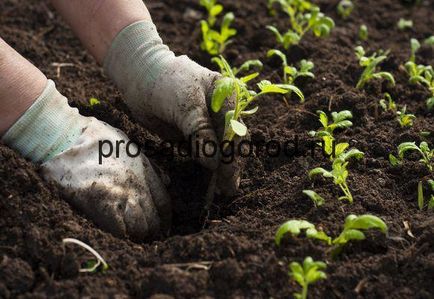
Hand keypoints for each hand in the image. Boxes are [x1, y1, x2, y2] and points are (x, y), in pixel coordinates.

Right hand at [41, 118, 170, 239]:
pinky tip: (120, 237)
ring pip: (140, 228)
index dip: (165, 218)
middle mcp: (137, 186)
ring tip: (133, 238)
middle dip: (153, 230)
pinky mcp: (101, 205)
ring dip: (138, 235)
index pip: (164, 202)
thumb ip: (150, 165)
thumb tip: (168, 182)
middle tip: (148, 236)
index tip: (163, 226)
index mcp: (145, 171)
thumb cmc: (96, 140)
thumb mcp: (130, 146)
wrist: (67, 139)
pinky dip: (122, 236)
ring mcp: (121, 196)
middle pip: (154, 219)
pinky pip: (120, 230)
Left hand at [104, 21, 242, 196]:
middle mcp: (222, 111)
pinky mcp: (194, 133)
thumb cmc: (166, 83)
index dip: (233, 154)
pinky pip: (203, 153)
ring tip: (220, 191)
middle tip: (227, 190)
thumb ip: (201, 131)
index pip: (236, 130)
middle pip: (231, 142)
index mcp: (228, 97)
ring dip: (219, 169)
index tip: (227, 176)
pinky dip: (206, 167)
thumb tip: (214, 163)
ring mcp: (208, 123)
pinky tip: (208, 181)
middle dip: (229, 165)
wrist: (140, 77)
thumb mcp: (186, 104)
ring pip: (218, 150)